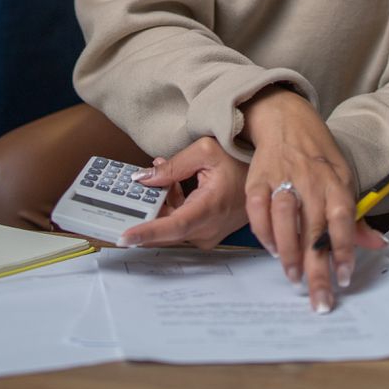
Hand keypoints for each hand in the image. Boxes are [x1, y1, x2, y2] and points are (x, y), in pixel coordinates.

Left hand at [118, 137, 249, 248]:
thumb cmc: (241, 161)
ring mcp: (208, 235)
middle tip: (129, 194)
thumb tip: (143, 179)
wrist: (264, 178)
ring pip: (170, 227)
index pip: (173, 226)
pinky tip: (171, 186)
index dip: (146, 233)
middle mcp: (208, 229)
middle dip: (145, 211)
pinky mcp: (207, 234)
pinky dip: (171, 207)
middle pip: (165, 229)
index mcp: (210, 208)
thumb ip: (172, 166)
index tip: (124, 237)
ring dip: (160, 205)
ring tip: (160, 175)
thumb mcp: (205, 151)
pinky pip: (180, 226)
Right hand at [240, 87, 386, 312]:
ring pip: (284, 217)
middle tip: (319, 298)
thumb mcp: (343, 181)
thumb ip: (355, 217)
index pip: (343, 220)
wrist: (287, 120)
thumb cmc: (319, 158)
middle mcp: (310, 181)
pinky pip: (258, 208)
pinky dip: (263, 231)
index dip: (344, 250)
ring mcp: (283, 178)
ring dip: (288, 251)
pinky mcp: (258, 179)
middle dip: (316, 268)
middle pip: (314, 229)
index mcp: (336, 183)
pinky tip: (272, 249)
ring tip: (293, 276)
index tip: (343, 278)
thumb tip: (376, 245)